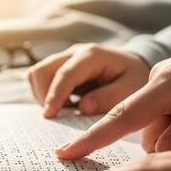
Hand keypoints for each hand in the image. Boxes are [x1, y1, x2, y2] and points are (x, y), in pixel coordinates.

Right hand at [28, 43, 148, 117]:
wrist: (133, 67)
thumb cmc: (133, 78)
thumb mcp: (131, 89)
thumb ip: (109, 98)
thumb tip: (83, 108)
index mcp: (92, 56)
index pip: (66, 74)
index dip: (55, 95)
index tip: (48, 116)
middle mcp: (74, 53)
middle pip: (43, 70)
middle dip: (44, 96)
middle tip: (59, 117)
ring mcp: (64, 59)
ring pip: (37, 74)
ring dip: (43, 95)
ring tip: (64, 110)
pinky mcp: (59, 68)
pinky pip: (41, 80)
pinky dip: (45, 95)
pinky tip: (64, 105)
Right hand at [56, 22, 170, 158]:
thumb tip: (158, 149)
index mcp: (168, 82)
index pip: (123, 115)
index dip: (95, 137)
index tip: (68, 151)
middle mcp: (158, 79)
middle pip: (149, 127)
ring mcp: (163, 79)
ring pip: (160, 122)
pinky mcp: (170, 81)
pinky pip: (167, 111)